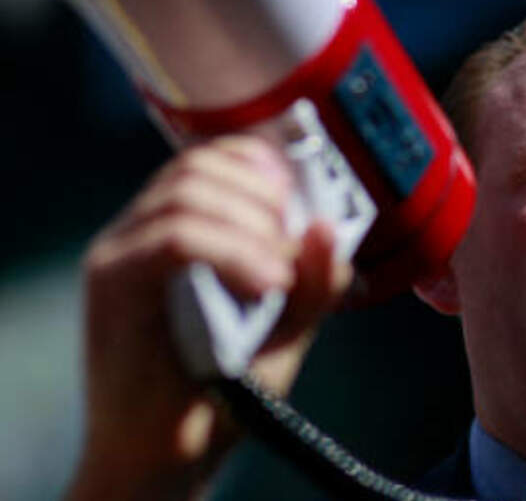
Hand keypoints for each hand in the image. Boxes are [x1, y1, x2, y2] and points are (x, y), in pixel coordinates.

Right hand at [68, 136, 350, 500]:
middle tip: (291, 246)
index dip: (263, 164)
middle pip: (199, 165)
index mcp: (178, 226)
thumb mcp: (289, 324)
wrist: (173, 455)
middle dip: (262, 196)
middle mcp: (141, 229)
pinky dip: (232, 253)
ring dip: (252, 228)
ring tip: (281, 278)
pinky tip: (265, 285)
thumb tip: (326, 228)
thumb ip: (315, 278)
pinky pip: (174, 239)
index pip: (213, 157)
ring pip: (188, 195)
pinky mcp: (112, 283)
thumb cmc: (226, 387)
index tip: (300, 200)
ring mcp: (121, 251)